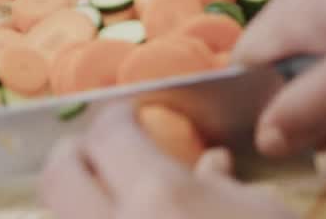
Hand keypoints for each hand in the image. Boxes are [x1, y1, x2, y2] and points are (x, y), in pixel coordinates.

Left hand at [39, 104, 293, 218]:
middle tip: (102, 151)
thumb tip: (211, 167)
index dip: (118, 117)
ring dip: (80, 201)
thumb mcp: (267, 214)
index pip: (108, 133)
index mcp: (159, 196)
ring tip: (116, 196)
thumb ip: (226, 186)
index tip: (131, 116)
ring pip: (63, 216)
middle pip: (58, 177)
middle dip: (75, 155)